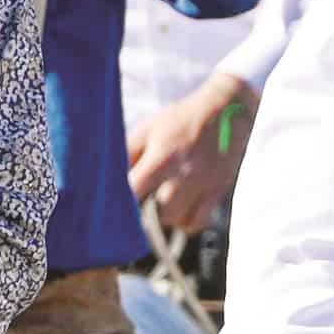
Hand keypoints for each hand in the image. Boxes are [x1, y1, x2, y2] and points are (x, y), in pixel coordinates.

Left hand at [129, 72, 253, 235]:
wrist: (227, 110)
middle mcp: (185, 174)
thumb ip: (127, 154)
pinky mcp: (217, 192)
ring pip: (176, 221)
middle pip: (158, 213)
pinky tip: (180, 208)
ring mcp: (204, 186)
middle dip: (145, 210)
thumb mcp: (149, 129)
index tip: (114, 205)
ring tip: (160, 201)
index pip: (135, 191)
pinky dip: (185, 221)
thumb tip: (106, 179)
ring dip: (165, 216)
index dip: (122, 202)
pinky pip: (197, 223)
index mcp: (163, 156)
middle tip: (140, 201)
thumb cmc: (180, 120)